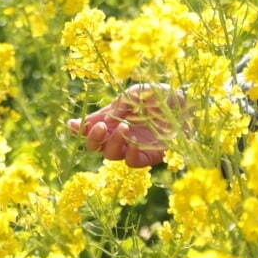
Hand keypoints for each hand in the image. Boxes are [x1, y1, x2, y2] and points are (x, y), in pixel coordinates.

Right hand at [66, 84, 188, 168]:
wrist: (185, 102)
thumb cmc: (157, 95)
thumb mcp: (132, 96)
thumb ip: (113, 109)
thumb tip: (89, 121)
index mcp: (112, 119)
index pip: (90, 129)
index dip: (79, 129)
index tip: (72, 124)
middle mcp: (120, 135)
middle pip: (97, 147)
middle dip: (94, 139)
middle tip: (101, 127)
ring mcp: (134, 146)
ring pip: (112, 155)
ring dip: (113, 143)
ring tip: (125, 127)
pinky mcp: (150, 155)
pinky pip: (133, 162)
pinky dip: (130, 154)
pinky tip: (134, 143)